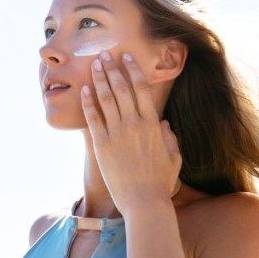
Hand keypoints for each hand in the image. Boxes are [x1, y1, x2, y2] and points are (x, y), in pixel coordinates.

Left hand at [80, 51, 182, 211]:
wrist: (144, 203)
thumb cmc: (160, 183)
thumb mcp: (174, 158)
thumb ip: (170, 138)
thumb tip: (164, 123)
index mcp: (153, 124)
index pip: (142, 89)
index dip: (132, 70)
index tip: (126, 58)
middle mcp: (134, 124)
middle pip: (121, 88)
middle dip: (112, 68)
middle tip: (104, 54)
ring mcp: (117, 134)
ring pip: (106, 98)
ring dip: (99, 78)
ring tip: (93, 64)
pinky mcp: (102, 145)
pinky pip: (93, 118)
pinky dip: (88, 102)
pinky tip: (84, 89)